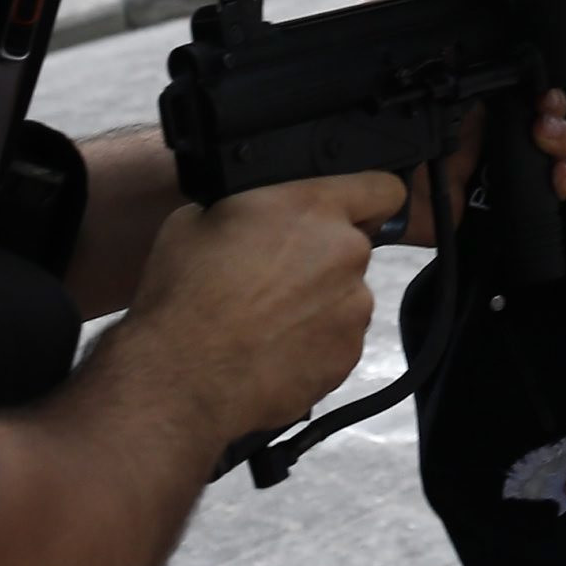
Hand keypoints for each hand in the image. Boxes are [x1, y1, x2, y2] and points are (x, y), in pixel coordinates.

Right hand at [122, 171, 408, 438]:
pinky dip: (313, 343)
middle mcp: (346, 253)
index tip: (353, 209)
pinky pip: (337, 339)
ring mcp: (353, 309)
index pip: (381, 188)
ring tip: (265, 321)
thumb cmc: (186, 295)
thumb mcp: (198, 218)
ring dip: (317, 303)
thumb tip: (258, 216)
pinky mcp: (347, 355)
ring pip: (344, 296)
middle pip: (351, 247)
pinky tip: (271, 350)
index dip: (367, 198)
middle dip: (320, 257)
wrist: (184, 377)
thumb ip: (250, 208)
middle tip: (272, 276)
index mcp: (314, 207)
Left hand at [359, 0, 565, 237]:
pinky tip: (551, 178)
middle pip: (542, 110)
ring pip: (544, 150)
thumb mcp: (382, 9)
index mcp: (467, 72)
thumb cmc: (346, 75)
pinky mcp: (471, 197)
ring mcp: (478, 157)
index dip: (547, 71)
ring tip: (546, 142)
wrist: (318, 158)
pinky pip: (525, 195)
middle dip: (559, 112)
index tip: (549, 79)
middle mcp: (478, 113)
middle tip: (546, 114)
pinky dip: (552, 186)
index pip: (525, 67)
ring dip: (561, 144)